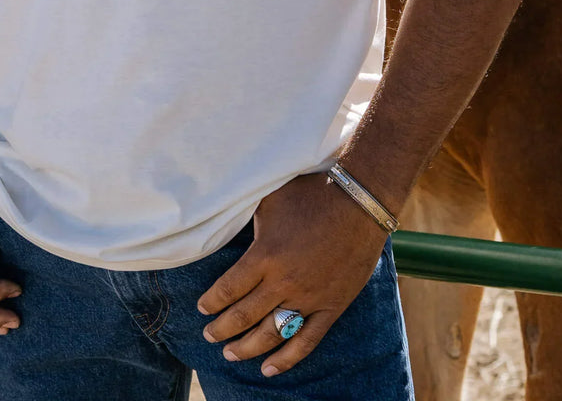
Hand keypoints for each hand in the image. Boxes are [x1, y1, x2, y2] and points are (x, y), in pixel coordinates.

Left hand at [197, 172, 387, 376]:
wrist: (359, 201)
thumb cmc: (311, 192)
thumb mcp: (270, 198)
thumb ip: (248, 216)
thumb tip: (223, 211)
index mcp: (265, 255)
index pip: (228, 288)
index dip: (212, 302)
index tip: (202, 308)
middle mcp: (284, 281)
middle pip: (244, 316)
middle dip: (222, 329)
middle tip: (209, 336)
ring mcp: (309, 297)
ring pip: (271, 334)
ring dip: (247, 348)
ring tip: (230, 354)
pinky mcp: (331, 305)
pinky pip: (307, 340)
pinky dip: (287, 359)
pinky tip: (269, 369)